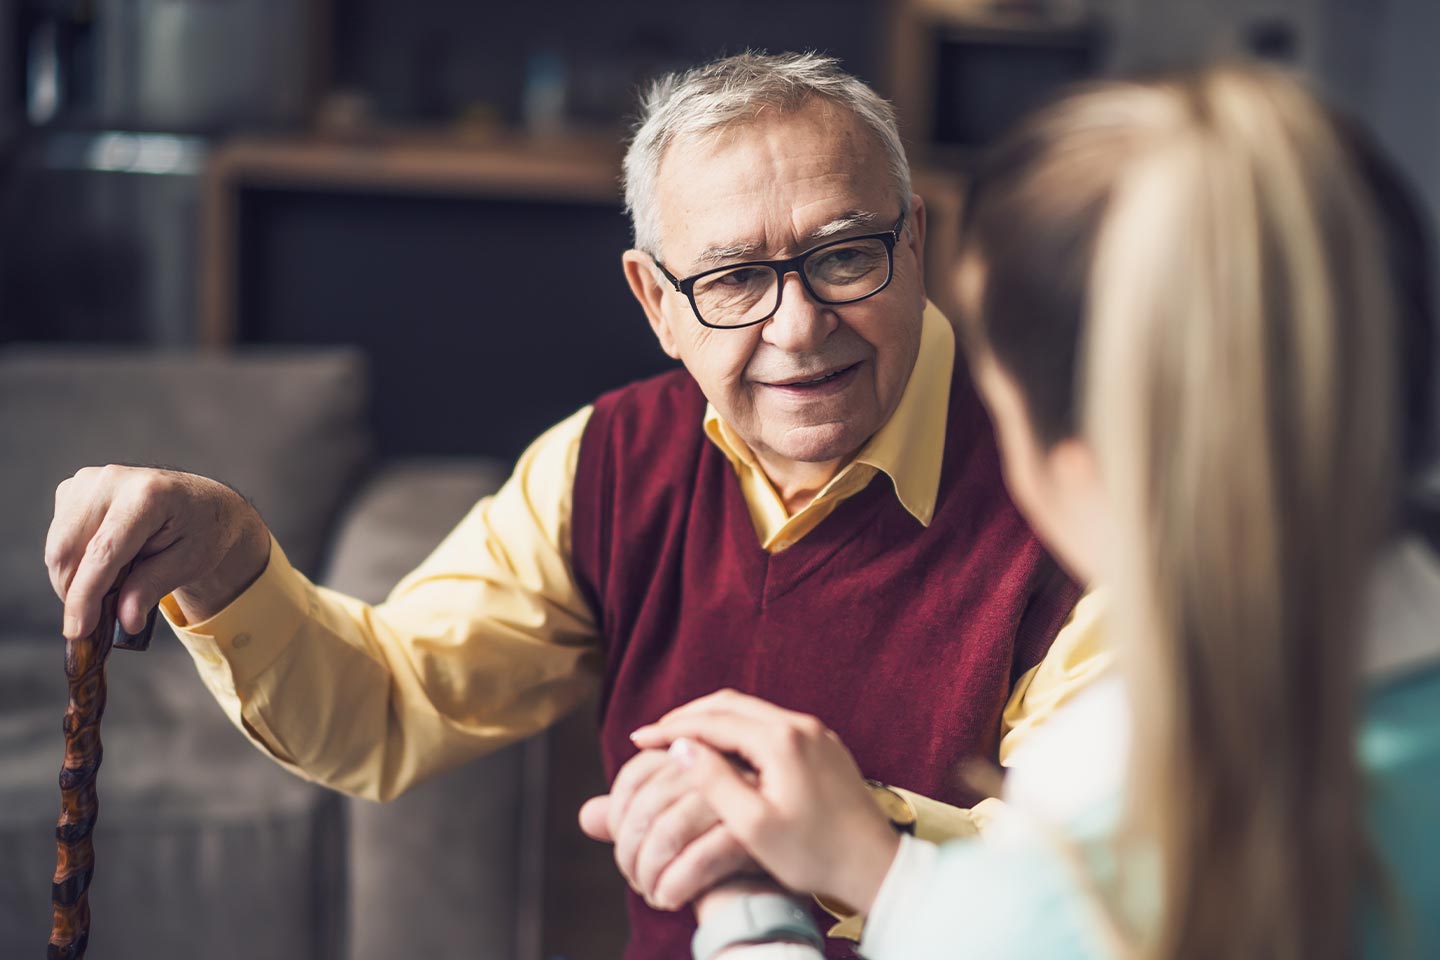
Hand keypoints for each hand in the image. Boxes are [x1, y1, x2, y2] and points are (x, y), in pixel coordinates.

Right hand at [46, 465, 270, 639]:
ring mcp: (88, 481)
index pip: (103, 552)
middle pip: (68, 550)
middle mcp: (112, 480)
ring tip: (112, 586)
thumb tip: (125, 621)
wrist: (201, 502)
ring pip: (58, 547)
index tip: (77, 630)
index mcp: (148, 494)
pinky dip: (73, 563)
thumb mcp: (189, 563)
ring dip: (74, 580)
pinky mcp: (74, 489)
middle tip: (99, 618)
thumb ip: (153, 587)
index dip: (85, 595)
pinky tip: (105, 565)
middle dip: (76, 592)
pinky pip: (59, 538)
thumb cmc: (201, 531)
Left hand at [578, 748, 761, 909]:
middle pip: (649, 803)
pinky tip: (668, 900)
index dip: (619, 814)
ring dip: (649, 872)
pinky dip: (674, 885)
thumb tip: (588, 816)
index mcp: (694, 754)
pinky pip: (699, 858)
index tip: (622, 847)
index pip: (636, 773)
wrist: (771, 884)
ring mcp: (738, 795)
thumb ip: (631, 820)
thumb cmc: (716, 853)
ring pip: (669, 831)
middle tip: (633, 878)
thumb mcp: (671, 832)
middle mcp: (717, 765)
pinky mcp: (753, 833)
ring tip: (650, 892)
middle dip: (630, 850)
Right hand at [631, 689, 900, 914]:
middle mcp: (799, 725)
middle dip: (688, 716)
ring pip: (751, 711)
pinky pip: (770, 723)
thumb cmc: (814, 854)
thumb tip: (681, 748)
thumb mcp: (753, 825)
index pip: (712, 721)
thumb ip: (714, 782)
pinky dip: (738, 729)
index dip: (671, 729)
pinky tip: (724, 750)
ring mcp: (815, 732)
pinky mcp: (824, 745)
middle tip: (653, 734)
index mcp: (780, 740)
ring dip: (713, 720)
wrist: (874, 864)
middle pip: (730, 704)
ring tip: (681, 740)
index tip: (638, 740)